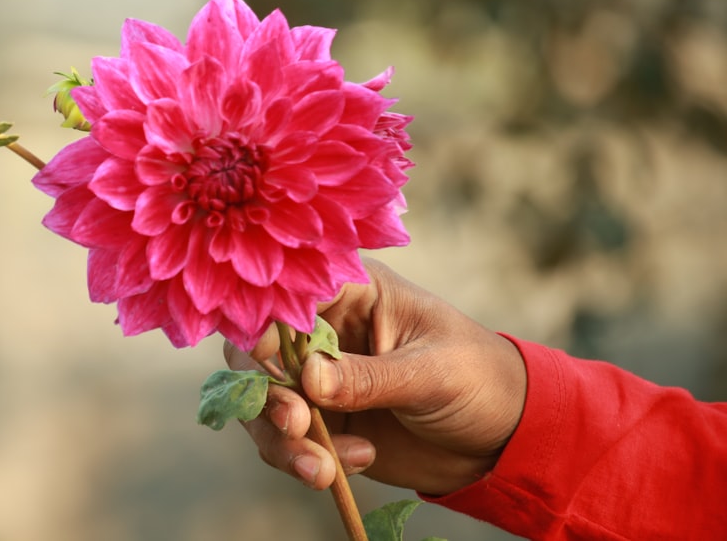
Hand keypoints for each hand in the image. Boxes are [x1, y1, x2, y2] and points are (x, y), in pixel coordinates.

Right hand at [224, 258, 526, 495]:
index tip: (261, 356)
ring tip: (323, 469)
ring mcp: (318, 379)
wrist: (502, 438)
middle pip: (258, 352)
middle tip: (297, 423)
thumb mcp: (431, 372)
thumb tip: (309, 379)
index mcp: (351, 292)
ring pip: (263, 402)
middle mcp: (324, 331)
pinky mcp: (322, 421)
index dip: (264, 321)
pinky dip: (304, 459)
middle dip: (267, 392)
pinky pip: (285, 440)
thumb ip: (369, 377)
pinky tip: (355, 464)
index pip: (289, 294)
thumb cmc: (478, 378)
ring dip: (282, 438)